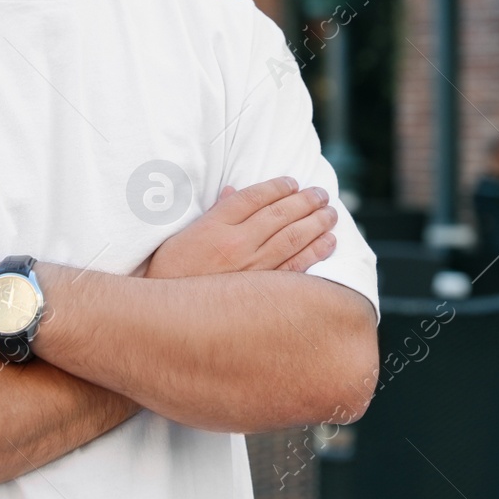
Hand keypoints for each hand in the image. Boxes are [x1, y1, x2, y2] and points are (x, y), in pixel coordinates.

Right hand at [144, 176, 337, 279]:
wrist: (167, 316)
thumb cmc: (172, 272)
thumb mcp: (186, 235)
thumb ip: (214, 212)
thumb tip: (234, 191)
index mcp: (214, 226)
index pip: (253, 197)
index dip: (277, 187)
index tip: (292, 182)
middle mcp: (235, 244)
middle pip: (279, 214)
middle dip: (305, 201)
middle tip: (321, 194)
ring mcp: (251, 269)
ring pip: (292, 238)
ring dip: (316, 222)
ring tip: (331, 213)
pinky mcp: (262, 292)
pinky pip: (295, 267)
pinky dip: (315, 252)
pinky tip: (329, 242)